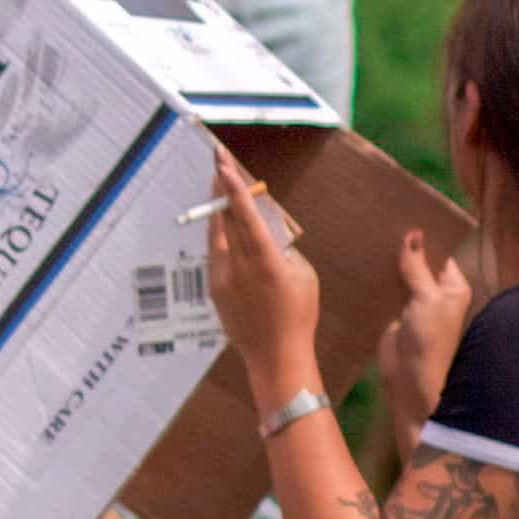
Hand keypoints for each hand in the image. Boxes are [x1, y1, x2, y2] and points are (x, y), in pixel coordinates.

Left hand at [204, 147, 320, 398]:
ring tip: (220, 188)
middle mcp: (239, 267)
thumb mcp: (304, 274)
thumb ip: (284, 248)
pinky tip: (224, 225)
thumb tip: (266, 231)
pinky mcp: (214, 289)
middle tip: (219, 163)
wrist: (276, 354)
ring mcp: (222, 279)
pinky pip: (215, 254)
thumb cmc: (299, 313)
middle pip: (225, 220)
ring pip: (216, 235)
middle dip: (222, 190)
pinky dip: (220, 236)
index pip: (244, 216)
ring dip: (218, 211)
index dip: (232, 188)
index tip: (222, 164)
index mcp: (265, 261)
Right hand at [374, 230, 473, 428]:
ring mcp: (414, 304)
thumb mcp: (426, 298)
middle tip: (381, 222)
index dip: (425, 237)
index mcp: (452, 286)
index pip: (440, 254)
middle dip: (404, 249)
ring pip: (402, 277)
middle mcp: (436, 293)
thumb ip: (417, 267)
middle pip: (419, 264)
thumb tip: (414, 234)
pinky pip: (387, 291)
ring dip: (389, 265)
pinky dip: (378, 281)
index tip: (404, 215)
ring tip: (369, 238)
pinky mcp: (394, 314)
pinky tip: (363, 264)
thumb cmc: (429, 338)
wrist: (409, 379)